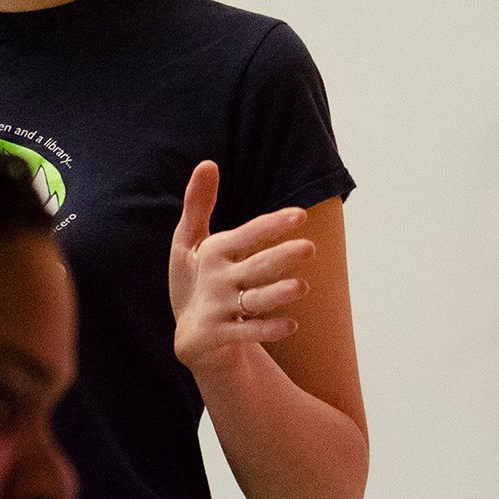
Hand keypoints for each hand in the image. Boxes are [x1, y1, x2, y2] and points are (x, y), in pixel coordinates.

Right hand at [168, 161, 313, 376]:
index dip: (272, 225)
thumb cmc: (195, 278)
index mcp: (212, 252)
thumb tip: (208, 163)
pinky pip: (247, 333)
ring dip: (276, 295)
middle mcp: (216, 280)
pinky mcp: (218, 336)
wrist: (188, 334)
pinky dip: (267, 330)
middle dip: (280, 257)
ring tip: (302, 287)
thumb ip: (198, 203)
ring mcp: (218, 309)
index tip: (301, 215)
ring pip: (253, 301)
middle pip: (254, 267)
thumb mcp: (188, 241)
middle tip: (310, 248)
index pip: (247, 235)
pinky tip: (292, 324)